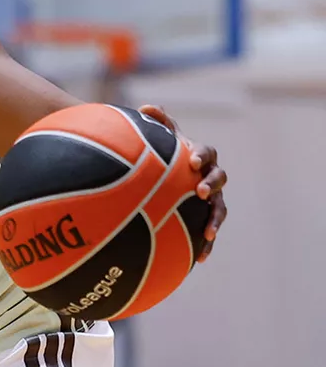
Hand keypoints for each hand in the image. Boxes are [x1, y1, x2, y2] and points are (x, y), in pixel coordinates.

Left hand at [139, 105, 227, 261]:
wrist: (168, 176)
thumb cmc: (164, 155)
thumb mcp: (161, 140)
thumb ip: (158, 124)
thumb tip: (146, 107)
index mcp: (200, 157)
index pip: (206, 153)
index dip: (201, 156)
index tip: (191, 160)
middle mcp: (210, 177)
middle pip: (219, 179)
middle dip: (212, 184)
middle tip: (199, 191)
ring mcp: (211, 199)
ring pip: (219, 208)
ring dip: (215, 220)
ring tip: (208, 233)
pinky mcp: (205, 218)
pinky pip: (208, 231)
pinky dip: (206, 244)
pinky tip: (199, 259)